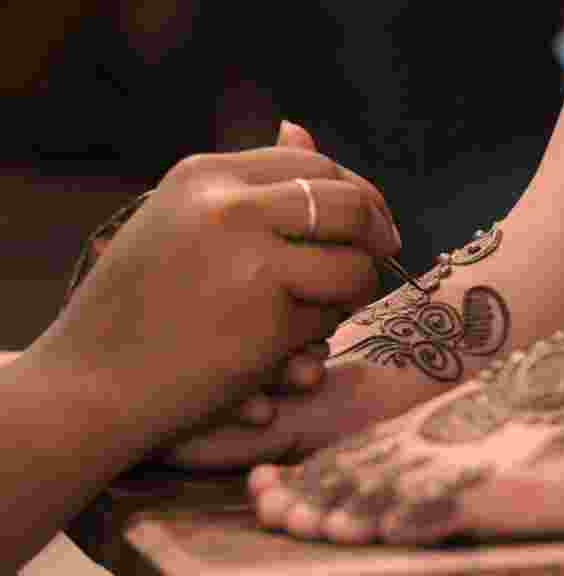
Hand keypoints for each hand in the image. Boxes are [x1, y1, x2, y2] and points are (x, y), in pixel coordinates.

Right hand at [39, 130, 400, 434]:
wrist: (91, 383)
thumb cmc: (139, 305)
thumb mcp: (181, 220)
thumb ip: (247, 183)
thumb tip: (300, 128)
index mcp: (206, 174)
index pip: (314, 164)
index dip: (356, 192)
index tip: (369, 220)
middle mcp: (231, 207)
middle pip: (349, 203)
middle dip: (377, 231)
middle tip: (386, 252)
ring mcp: (252, 260)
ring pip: (355, 262)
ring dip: (356, 287)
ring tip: (334, 303)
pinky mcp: (269, 318)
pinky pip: (331, 315)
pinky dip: (322, 331)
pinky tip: (292, 344)